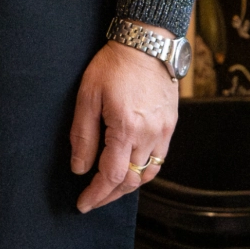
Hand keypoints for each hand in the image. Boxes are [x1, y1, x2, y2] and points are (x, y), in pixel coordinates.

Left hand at [69, 36, 179, 211]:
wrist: (146, 44)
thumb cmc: (112, 65)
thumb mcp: (87, 94)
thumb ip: (83, 134)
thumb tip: (79, 168)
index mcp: (125, 128)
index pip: (110, 175)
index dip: (96, 194)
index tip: (82, 204)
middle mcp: (149, 136)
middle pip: (130, 181)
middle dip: (109, 195)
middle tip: (92, 200)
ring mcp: (163, 133)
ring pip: (146, 175)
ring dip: (127, 187)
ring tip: (108, 190)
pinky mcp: (170, 127)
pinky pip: (158, 161)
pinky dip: (143, 173)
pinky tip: (130, 171)